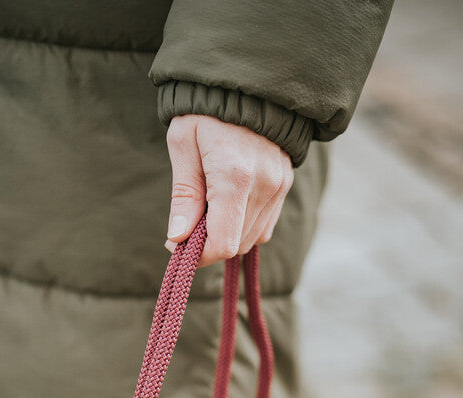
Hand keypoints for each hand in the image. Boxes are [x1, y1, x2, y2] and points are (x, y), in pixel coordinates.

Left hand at [165, 115, 292, 266]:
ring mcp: (279, 185)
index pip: (223, 244)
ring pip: (253, 238)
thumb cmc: (206, 107)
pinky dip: (244, 224)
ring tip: (208, 206)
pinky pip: (265, 223)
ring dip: (227, 234)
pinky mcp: (285, 183)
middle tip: (189, 221)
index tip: (178, 246)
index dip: (199, 255)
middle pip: (237, 244)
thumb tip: (177, 239)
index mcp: (234, 176)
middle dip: (210, 243)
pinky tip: (228, 202)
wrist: (247, 77)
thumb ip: (183, 195)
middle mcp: (264, 185)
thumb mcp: (184, 143)